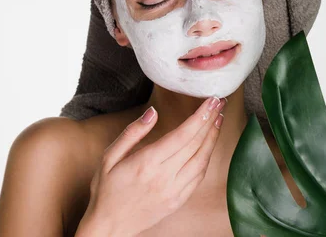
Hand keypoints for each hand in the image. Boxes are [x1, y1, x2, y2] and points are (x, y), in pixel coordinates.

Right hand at [81, 96, 225, 236]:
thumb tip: (153, 113)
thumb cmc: (106, 190)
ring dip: (212, 138)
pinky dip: (207, 158)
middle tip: (220, 103)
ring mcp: (173, 191)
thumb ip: (132, 133)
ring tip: (218, 119)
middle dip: (210, 120)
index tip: (212, 101)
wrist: (108, 226)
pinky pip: (198, 177)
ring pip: (202, 160)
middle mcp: (164, 177)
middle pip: (196, 144)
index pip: (183, 135)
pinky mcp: (178, 201)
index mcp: (147, 162)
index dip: (200, 116)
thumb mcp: (109, 157)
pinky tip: (208, 146)